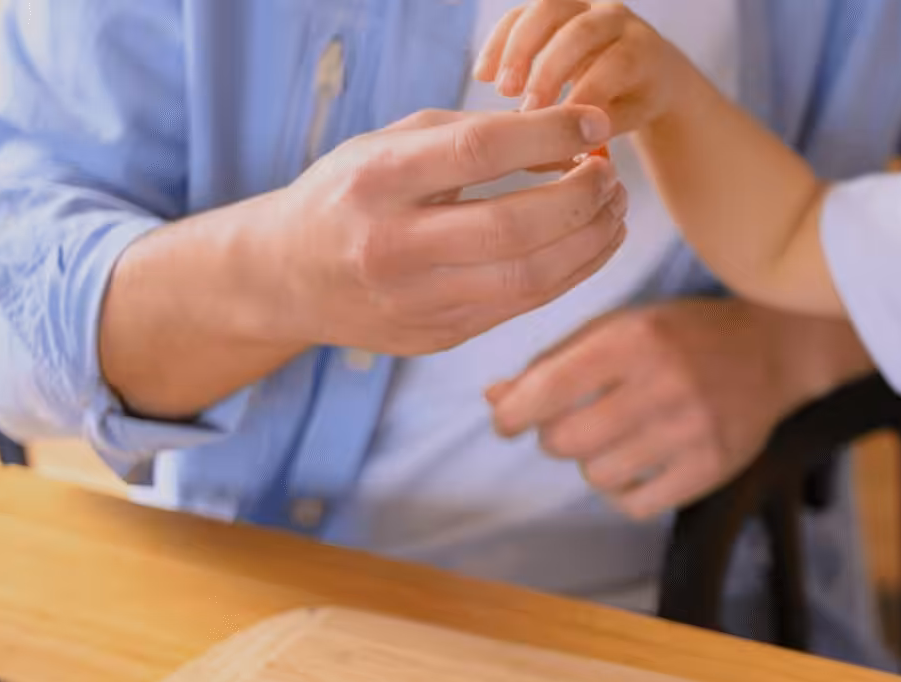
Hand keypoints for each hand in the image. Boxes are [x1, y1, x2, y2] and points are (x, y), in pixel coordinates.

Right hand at [256, 106, 628, 357]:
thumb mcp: (389, 145)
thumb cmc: (351, 194)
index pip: (478, 152)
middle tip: (611, 176)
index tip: (594, 124)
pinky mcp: (438, 336)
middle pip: (513, 228)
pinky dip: (572, 272)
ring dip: (589, 242)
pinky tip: (593, 243)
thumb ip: (471, 135)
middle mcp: (392, 246)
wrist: (286, 276)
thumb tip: (568, 142)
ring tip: (614, 210)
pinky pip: (523, 305)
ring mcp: (415, 300)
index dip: (548, 135)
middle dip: (580, 199)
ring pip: (529, 278)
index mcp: (376, 181)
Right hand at [474, 0, 698, 131]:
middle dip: (548, 71)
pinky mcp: (553, 7)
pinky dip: (499, 42)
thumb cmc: (635, 100)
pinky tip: (483, 76)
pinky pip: (521, 14)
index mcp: (641, 48)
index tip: (559, 131)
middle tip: (527, 111)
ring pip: (546, 10)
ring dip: (517, 50)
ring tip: (501, 91)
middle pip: (580, 32)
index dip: (586, 95)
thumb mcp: (629, 117)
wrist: (643, 69)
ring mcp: (583, 5)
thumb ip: (602, 125)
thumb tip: (566, 142)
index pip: (616, 65)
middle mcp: (615, 17)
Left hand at [485, 296, 870, 519]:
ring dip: (592, 463)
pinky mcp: (713, 466)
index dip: (512, 414)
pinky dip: (624, 493)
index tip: (509, 422)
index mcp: (633, 339)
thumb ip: (556, 360)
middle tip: (571, 426)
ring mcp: (691, 430)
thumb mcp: (620, 327)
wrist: (775, 349)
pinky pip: (637, 504)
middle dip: (555, 438)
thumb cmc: (682, 335)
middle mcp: (662, 383)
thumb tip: (495, 399)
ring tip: (613, 441)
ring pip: (597, 475)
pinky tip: (635, 469)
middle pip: (565, 441)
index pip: (547, 389)